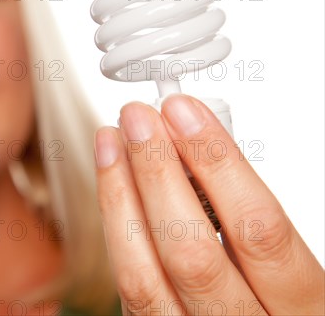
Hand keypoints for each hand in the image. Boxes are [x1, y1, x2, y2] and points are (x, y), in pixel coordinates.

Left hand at [93, 94, 323, 315]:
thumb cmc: (276, 303)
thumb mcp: (285, 265)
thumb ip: (242, 213)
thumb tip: (191, 145)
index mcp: (298, 308)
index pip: (257, 228)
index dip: (216, 162)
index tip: (185, 113)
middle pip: (190, 252)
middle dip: (157, 172)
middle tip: (137, 119)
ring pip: (143, 276)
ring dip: (120, 196)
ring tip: (111, 142)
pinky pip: (127, 286)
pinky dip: (115, 228)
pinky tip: (113, 188)